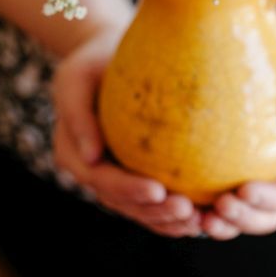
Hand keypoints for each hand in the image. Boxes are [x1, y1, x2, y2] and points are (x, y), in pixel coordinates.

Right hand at [51, 28, 203, 236]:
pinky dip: (174, 214)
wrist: (108, 55)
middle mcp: (93, 172)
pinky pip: (154, 201)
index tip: (159, 191)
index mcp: (73, 153)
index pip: (102, 179)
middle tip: (188, 211)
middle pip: (123, 202)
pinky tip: (202, 217)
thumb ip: (77, 114)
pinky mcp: (135, 174)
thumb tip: (92, 157)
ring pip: (140, 209)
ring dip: (168, 220)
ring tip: (200, 221)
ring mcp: (114, 176)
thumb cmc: (92, 61)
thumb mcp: (75, 78)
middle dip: (156, 212)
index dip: (129, 190)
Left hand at [201, 81, 275, 240]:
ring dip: (221, 223)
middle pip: (266, 217)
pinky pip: (214, 198)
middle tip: (218, 207)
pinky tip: (181, 203)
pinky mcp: (228, 172)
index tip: (243, 190)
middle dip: (243, 219)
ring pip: (240, 216)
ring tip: (199, 217)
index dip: (270, 199)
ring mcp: (255, 180)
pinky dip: (201, 208)